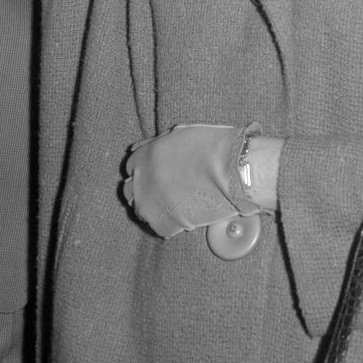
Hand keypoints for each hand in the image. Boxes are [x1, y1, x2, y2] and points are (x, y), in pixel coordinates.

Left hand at [122, 123, 259, 237]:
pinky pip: (158, 228)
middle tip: (163, 190)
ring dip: (154, 207)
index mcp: (145, 155)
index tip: (156, 174)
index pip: (131, 167)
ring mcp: (150, 203)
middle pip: (130, 190)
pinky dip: (169, 224)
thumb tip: (145, 151)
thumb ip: (158, 145)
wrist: (232, 169)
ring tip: (174, 204)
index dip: (145, 170)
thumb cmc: (213, 147)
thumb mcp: (179, 135)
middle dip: (144, 189)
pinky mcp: (163, 224)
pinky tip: (183, 216)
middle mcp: (141, 179)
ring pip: (142, 210)